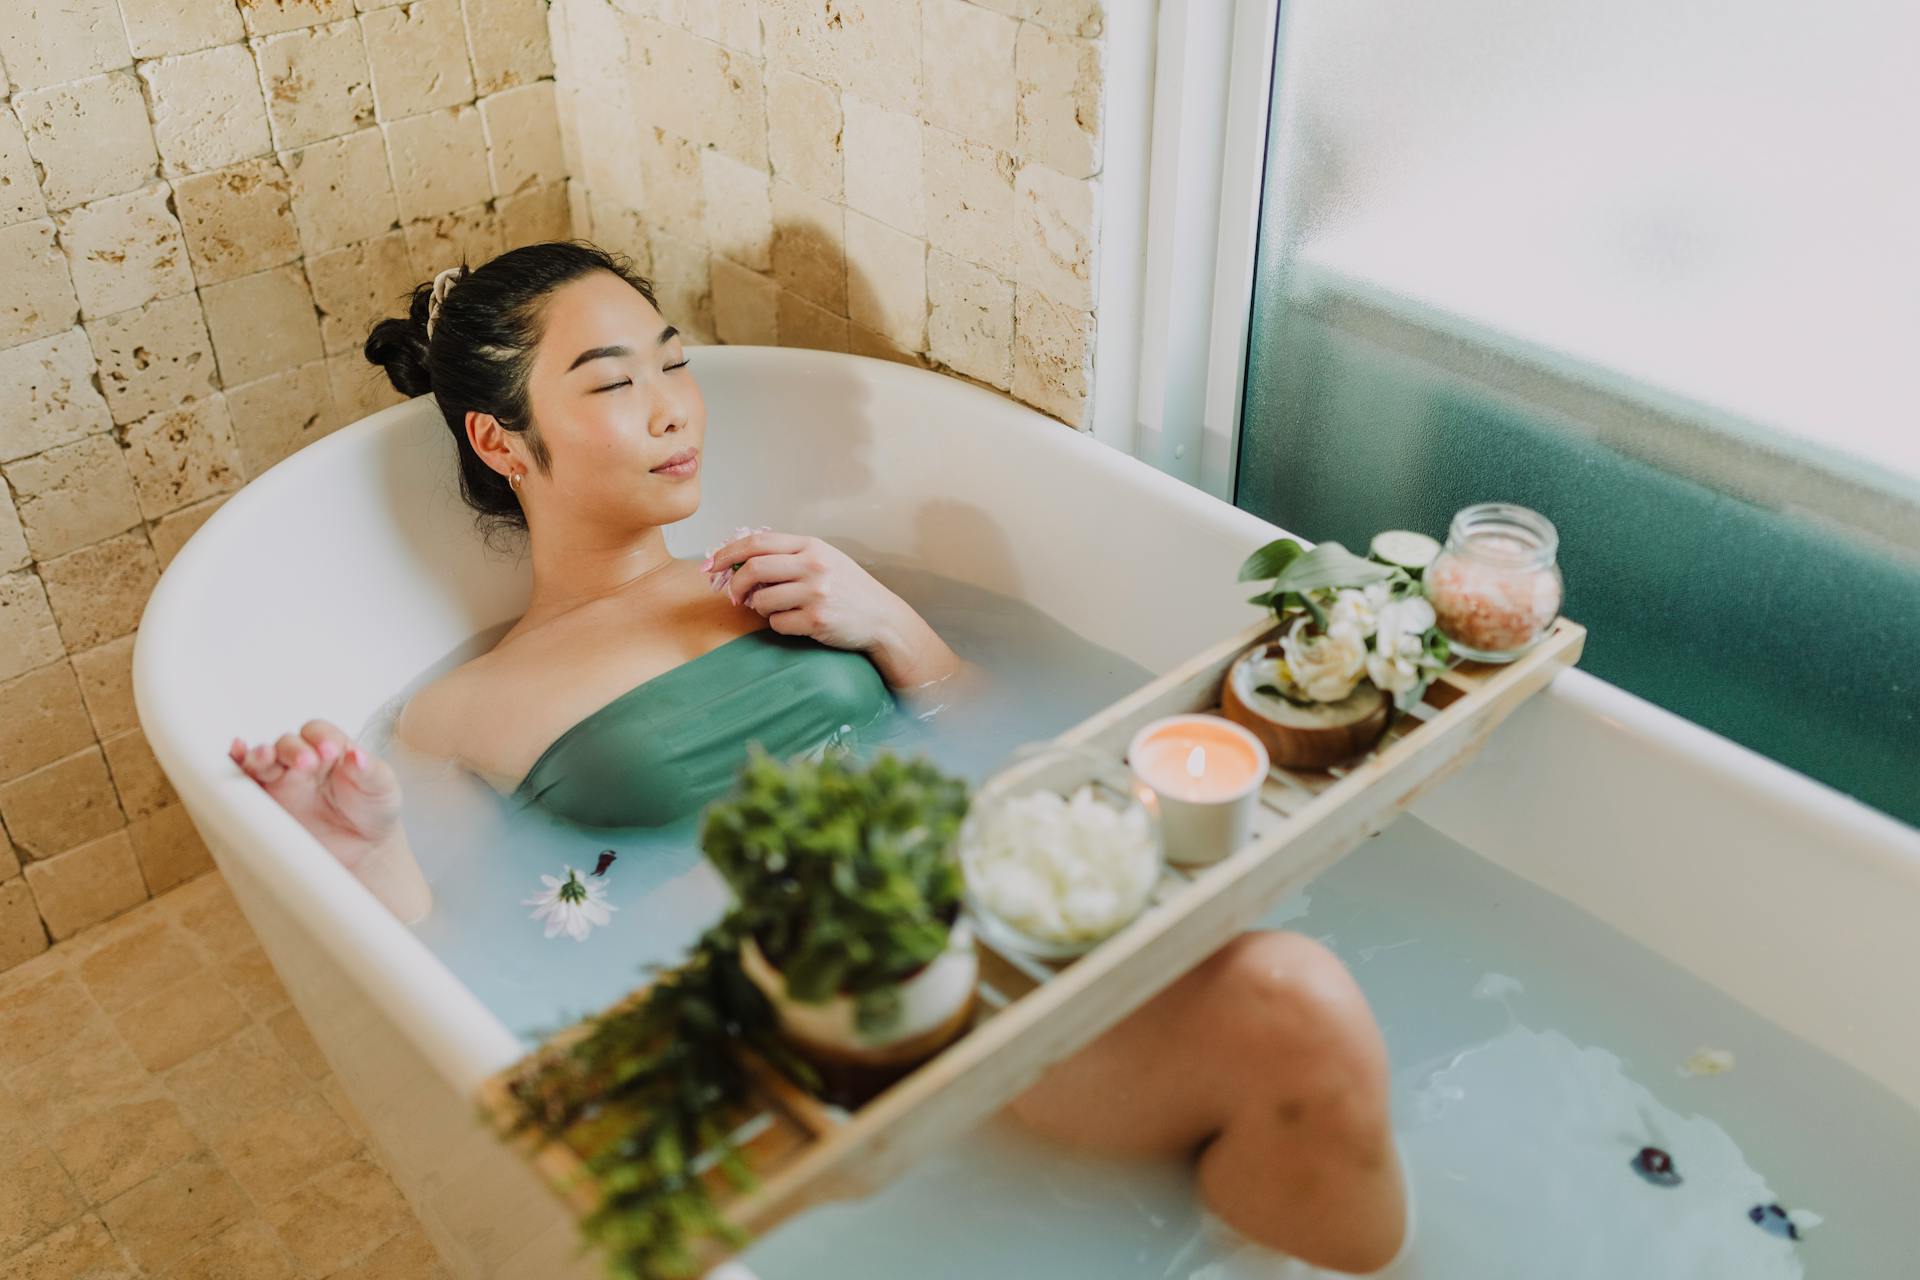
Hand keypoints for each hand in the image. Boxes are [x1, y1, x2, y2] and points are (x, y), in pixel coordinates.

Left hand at [702, 531, 960, 686]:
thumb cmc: (847, 588)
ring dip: (760, 608)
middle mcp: (813, 566)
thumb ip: (788, 555)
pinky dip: (778, 624)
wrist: (881, 618)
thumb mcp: (823, 559)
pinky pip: (777, 623)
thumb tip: (739, 559)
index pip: (757, 542)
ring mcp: (816, 593)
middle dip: (735, 584)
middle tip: (735, 596)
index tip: (711, 565)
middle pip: (753, 568)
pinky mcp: (817, 620)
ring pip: (762, 600)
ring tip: (777, 609)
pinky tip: (796, 622)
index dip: (727, 552)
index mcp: (811, 546)